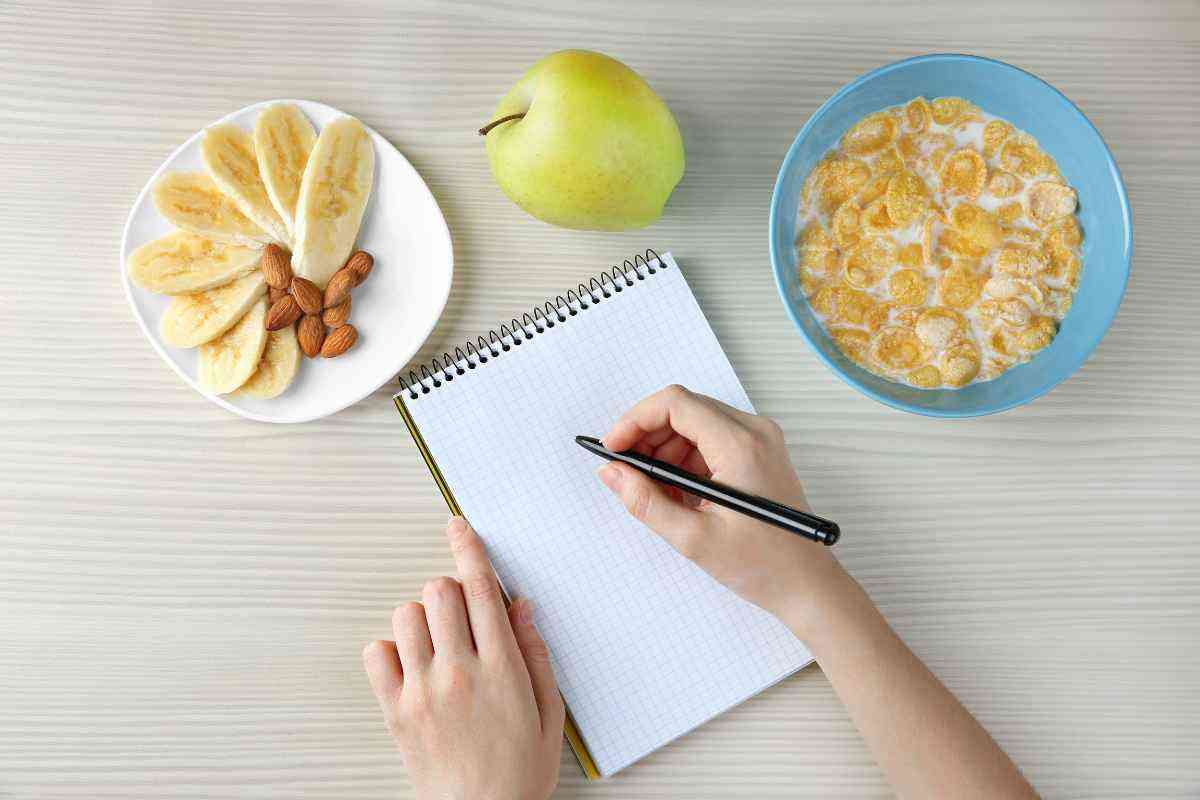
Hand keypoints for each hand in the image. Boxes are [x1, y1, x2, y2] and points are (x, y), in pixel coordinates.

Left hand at [362, 517, 563, 799]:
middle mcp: (458, 670)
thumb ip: (534, 654)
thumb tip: (520, 607)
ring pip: (407, 615)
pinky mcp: (395, 709)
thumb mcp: (549, 711)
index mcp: (501, 667)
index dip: (469, 549)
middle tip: (461, 611)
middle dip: (450, 588)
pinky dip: (390, 649)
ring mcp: (422, 689)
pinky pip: (376, 654)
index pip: (481, 589)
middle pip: (439, 590)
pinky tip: (412, 664)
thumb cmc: (519, 772)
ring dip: (422, 617)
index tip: (459, 528)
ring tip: (438, 642)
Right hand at [598, 384, 843, 635]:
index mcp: (741, 446)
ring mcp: (759, 440)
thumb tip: (612, 472)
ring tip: (653, 491)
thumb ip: (646, 501)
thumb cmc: (762, 565)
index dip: (635, 420)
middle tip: (625, 471)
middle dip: (646, 436)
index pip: (676, 404)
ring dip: (664, 450)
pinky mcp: (757, 453)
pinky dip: (684, 460)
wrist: (807, 584)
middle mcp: (754, 432)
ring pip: (694, 423)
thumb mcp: (693, 539)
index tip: (612, 447)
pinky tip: (676, 494)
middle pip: (683, 409)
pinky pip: (709, 440)